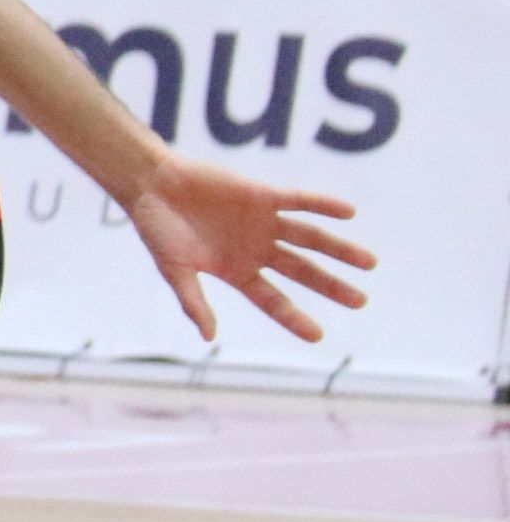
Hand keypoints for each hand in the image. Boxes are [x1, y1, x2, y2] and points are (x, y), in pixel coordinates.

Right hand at [119, 152, 373, 343]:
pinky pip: (300, 201)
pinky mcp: (262, 195)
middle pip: (302, 271)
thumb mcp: (173, 270)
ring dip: (339, 249)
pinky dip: (324, 205)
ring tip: (369, 263)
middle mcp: (255, 249)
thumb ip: (193, 300)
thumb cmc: (157, 229)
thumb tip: (209, 337)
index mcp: (235, 271)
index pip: (272, 300)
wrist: (152, 184)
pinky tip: (348, 212)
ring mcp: (262, 222)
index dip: (294, 318)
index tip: (318, 336)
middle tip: (361, 302)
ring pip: (309, 239)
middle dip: (331, 287)